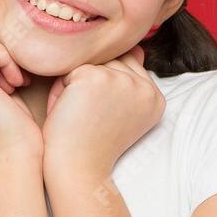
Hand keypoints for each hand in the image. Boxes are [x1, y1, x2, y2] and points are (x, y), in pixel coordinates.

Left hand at [42, 45, 161, 181]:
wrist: (78, 169)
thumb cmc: (93, 143)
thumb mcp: (121, 111)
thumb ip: (131, 79)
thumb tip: (137, 48)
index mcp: (155, 98)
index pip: (128, 68)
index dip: (107, 90)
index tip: (103, 119)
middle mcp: (144, 88)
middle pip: (111, 62)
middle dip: (93, 85)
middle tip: (90, 118)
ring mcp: (122, 80)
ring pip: (92, 63)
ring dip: (77, 86)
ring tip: (80, 115)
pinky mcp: (95, 77)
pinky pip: (70, 70)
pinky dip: (61, 90)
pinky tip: (69, 112)